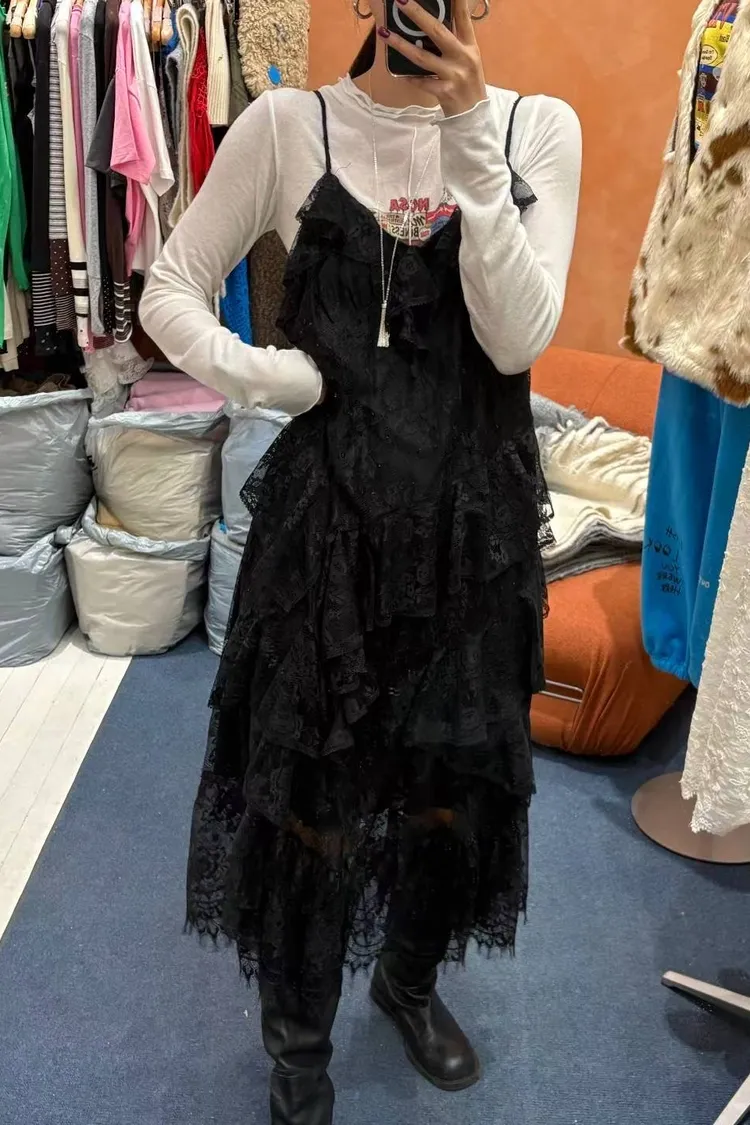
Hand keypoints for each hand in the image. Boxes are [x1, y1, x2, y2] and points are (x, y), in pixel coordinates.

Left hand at [377, 0, 486, 117]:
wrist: (475, 117)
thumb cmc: (467, 84)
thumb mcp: (468, 59)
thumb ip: (455, 42)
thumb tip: (431, 24)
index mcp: (470, 46)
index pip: (463, 17)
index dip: (456, 0)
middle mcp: (463, 57)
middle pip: (437, 31)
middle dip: (417, 14)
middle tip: (401, 1)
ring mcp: (453, 75)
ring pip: (422, 57)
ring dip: (401, 44)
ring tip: (384, 32)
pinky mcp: (444, 92)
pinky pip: (421, 82)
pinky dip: (409, 77)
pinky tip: (398, 72)